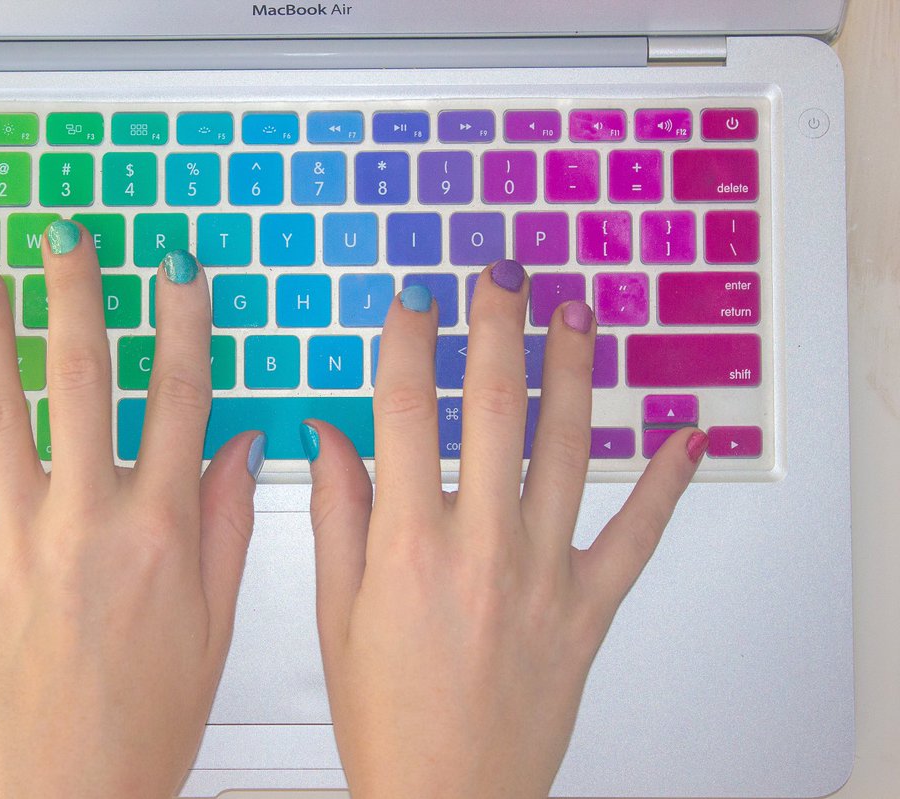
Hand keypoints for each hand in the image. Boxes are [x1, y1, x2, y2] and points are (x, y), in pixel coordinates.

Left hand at [0, 226, 263, 798]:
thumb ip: (227, 523)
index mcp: (160, 528)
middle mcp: (88, 519)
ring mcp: (22, 542)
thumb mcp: (216, 620)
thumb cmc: (150, 718)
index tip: (180, 272)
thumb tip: (245, 447)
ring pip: (2, 418)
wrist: (76, 788)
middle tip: (68, 241)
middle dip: (76, 298)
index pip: (179, 398)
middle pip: (83, 382)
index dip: (182, 324)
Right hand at [305, 260, 706, 798]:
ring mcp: (542, 576)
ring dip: (572, 374)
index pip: (405, 416)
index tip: (413, 299)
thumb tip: (329, 437)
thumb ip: (338, 516)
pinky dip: (667, 483)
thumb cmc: (388, 719)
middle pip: (491, 412)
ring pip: (567, 451)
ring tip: (575, 318)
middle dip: (497, 330)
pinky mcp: (588, 609)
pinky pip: (638, 536)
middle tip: (502, 276)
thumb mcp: (337, 616)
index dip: (407, 345)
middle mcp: (480, 549)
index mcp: (407, 548)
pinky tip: (685, 438)